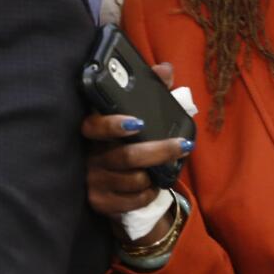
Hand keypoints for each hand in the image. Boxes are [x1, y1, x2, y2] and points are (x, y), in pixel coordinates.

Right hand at [83, 63, 190, 217]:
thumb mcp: (135, 116)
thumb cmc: (124, 142)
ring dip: (155, 174)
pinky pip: (133, 200)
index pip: (94, 127)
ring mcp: (93, 181)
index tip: (138, 123)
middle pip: (126, 157)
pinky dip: (149, 193)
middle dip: (159, 151)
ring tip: (164, 168)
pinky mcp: (100, 203)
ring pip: (134, 180)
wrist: (110, 184)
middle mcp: (89, 157)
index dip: (113, 125)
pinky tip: (153, 185)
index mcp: (92, 132)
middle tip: (183, 145)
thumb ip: (149, 91)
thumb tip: (164, 70)